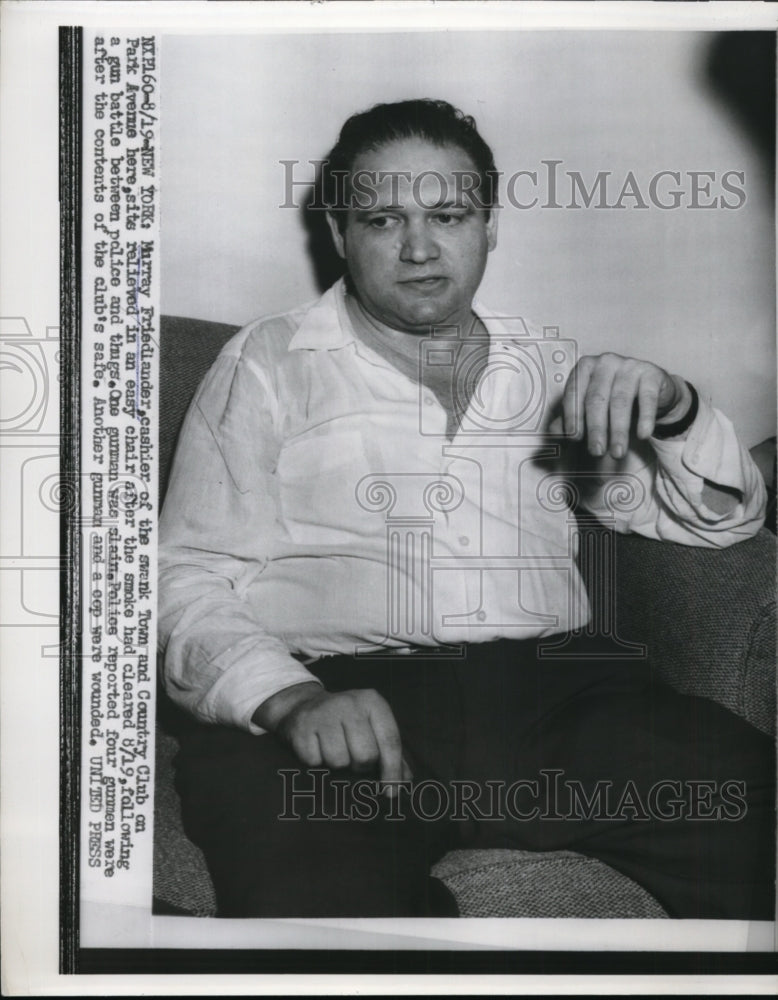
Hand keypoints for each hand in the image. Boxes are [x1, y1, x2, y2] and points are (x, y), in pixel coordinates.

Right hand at [253, 683, 411, 795]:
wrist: (304, 706)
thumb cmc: (346, 722)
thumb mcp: (371, 726)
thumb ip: (391, 751)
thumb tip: (405, 779)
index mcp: (372, 702)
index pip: (390, 741)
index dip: (393, 770)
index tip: (392, 792)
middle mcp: (349, 703)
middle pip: (366, 755)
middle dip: (361, 765)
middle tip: (353, 758)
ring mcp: (323, 713)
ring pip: (339, 761)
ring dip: (337, 764)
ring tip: (333, 750)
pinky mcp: (301, 727)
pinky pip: (314, 762)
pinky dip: (316, 762)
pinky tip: (316, 747)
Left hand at [559, 353, 686, 458]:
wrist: (650, 390)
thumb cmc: (612, 397)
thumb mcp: (589, 407)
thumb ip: (570, 419)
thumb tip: (554, 434)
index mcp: (585, 367)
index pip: (574, 393)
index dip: (572, 416)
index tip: (574, 438)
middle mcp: (606, 362)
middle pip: (597, 398)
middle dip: (596, 428)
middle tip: (596, 452)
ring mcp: (630, 366)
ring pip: (620, 401)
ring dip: (618, 430)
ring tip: (617, 452)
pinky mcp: (651, 374)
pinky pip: (647, 398)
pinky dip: (644, 418)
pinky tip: (642, 435)